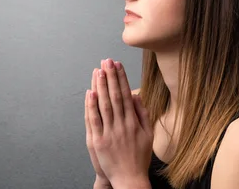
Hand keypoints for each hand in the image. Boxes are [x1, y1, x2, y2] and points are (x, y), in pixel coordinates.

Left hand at [86, 58, 152, 188]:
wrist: (130, 180)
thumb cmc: (139, 158)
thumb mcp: (148, 135)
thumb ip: (143, 114)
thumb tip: (136, 96)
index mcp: (134, 123)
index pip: (126, 95)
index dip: (121, 78)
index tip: (118, 65)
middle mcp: (122, 125)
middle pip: (114, 96)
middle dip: (110, 77)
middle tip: (107, 61)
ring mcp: (109, 133)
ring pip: (104, 105)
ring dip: (101, 87)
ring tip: (98, 71)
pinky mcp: (98, 141)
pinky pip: (94, 120)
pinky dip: (91, 106)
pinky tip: (90, 93)